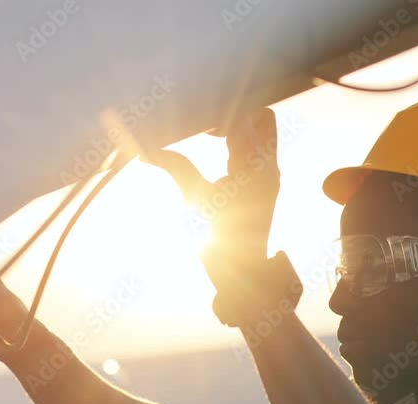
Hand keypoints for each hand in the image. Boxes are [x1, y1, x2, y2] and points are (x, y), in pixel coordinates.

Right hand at [144, 108, 280, 272]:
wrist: (245, 275)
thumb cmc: (221, 244)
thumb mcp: (195, 200)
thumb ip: (175, 167)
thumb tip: (146, 149)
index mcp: (255, 168)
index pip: (243, 118)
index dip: (217, 113)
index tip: (195, 122)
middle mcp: (269, 167)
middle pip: (261, 116)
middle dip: (234, 113)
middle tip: (206, 128)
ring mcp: (271, 174)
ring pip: (264, 130)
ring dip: (239, 127)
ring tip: (211, 138)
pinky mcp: (267, 182)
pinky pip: (260, 148)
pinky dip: (240, 142)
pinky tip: (218, 152)